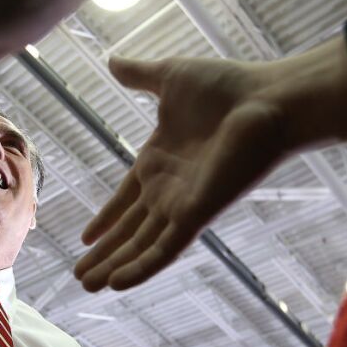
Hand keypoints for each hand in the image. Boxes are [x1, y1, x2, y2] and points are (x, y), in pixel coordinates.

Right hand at [74, 56, 290, 291]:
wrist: (268, 100)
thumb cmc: (227, 87)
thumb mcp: (170, 77)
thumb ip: (139, 75)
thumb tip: (112, 61)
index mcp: (158, 161)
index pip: (125, 199)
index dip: (106, 219)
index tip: (85, 237)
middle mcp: (168, 189)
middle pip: (129, 230)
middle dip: (103, 253)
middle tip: (78, 276)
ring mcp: (181, 205)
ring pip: (140, 246)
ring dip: (113, 267)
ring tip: (87, 285)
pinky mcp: (195, 215)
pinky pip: (163, 249)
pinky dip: (141, 268)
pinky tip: (117, 285)